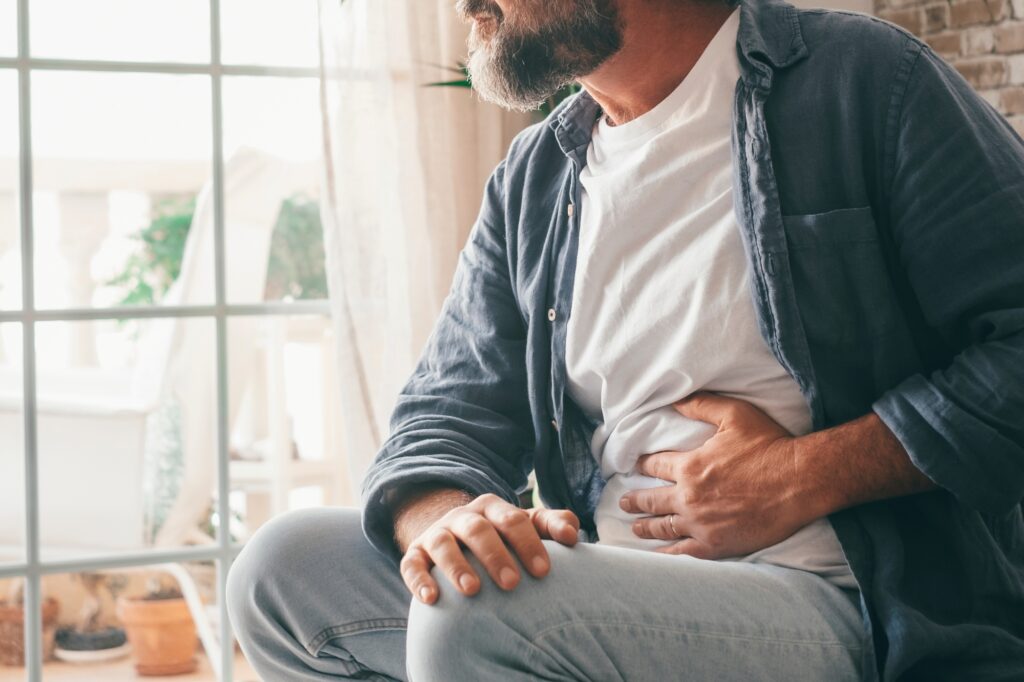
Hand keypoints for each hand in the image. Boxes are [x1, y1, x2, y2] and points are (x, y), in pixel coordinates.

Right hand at [400, 493, 579, 604]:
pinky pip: (411, 563)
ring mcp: (436, 534)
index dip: (528, 543)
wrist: (453, 536)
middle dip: (495, 555)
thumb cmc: (500, 538)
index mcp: (492, 509)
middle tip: (512, 583)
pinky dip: (419, 579)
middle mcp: (463, 517)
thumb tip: (573, 532)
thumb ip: (550, 525)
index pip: (512, 520)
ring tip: (472, 590)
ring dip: (456, 566)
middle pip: (478, 530)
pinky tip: (431, 598)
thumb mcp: (524, 526)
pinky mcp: (414, 553)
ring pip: (443, 544)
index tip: (544, 571)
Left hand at [620, 392, 821, 559]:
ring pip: (663, 528)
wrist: (800, 481)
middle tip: (623, 502)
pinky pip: (682, 552)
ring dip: (645, 527)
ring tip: (634, 528)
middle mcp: (689, 497)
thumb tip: (674, 400)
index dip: (642, 465)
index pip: (654, 466)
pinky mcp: (716, 545)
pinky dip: (666, 554)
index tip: (634, 467)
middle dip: (635, 501)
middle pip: (652, 500)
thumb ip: (700, 405)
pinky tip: (657, 555)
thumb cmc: (769, 445)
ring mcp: (701, 524)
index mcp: (690, 466)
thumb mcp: (734, 414)